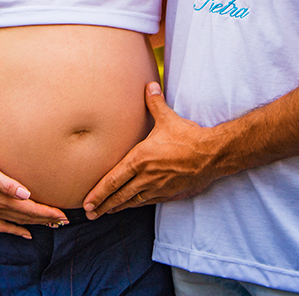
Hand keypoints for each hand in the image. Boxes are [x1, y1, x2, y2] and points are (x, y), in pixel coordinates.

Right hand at [0, 147, 67, 238]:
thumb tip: (26, 194)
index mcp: (1, 198)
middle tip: (65, 221)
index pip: (30, 208)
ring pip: (18, 221)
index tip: (64, 215)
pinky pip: (3, 225)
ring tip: (51, 225)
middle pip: (27, 217)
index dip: (48, 213)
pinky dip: (16, 230)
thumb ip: (6, 183)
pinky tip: (25, 233)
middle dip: (47, 220)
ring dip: (35, 224)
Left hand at [83, 82, 215, 218]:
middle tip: (89, 213)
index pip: (113, 180)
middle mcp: (146, 176)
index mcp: (140, 159)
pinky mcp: (170, 193)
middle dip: (103, 205)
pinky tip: (132, 205)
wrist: (212, 155)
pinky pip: (149, 201)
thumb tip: (149, 85)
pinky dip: (137, 204)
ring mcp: (158, 187)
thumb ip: (154, 103)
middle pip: (119, 195)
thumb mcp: (167, 119)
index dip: (98, 193)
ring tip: (106, 211)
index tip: (86, 202)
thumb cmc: (188, 137)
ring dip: (118, 207)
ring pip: (133, 201)